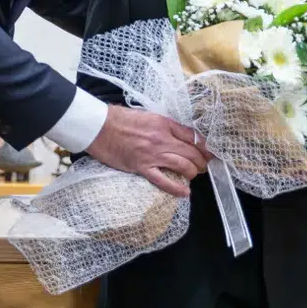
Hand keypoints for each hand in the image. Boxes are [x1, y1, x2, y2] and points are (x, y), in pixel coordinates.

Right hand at [85, 105, 212, 197]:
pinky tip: (185, 192)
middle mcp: (161, 139)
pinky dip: (176, 188)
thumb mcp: (147, 115)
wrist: (98, 126)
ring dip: (193, 172)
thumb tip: (178, 135)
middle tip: (203, 166)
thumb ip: (163, 125)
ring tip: (194, 175)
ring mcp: (152, 154)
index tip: (209, 152)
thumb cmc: (118, 119)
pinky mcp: (141, 167)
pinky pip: (163, 180)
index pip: (192, 136)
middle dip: (201, 161)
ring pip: (183, 166)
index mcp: (163, 123)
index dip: (204, 146)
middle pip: (191, 152)